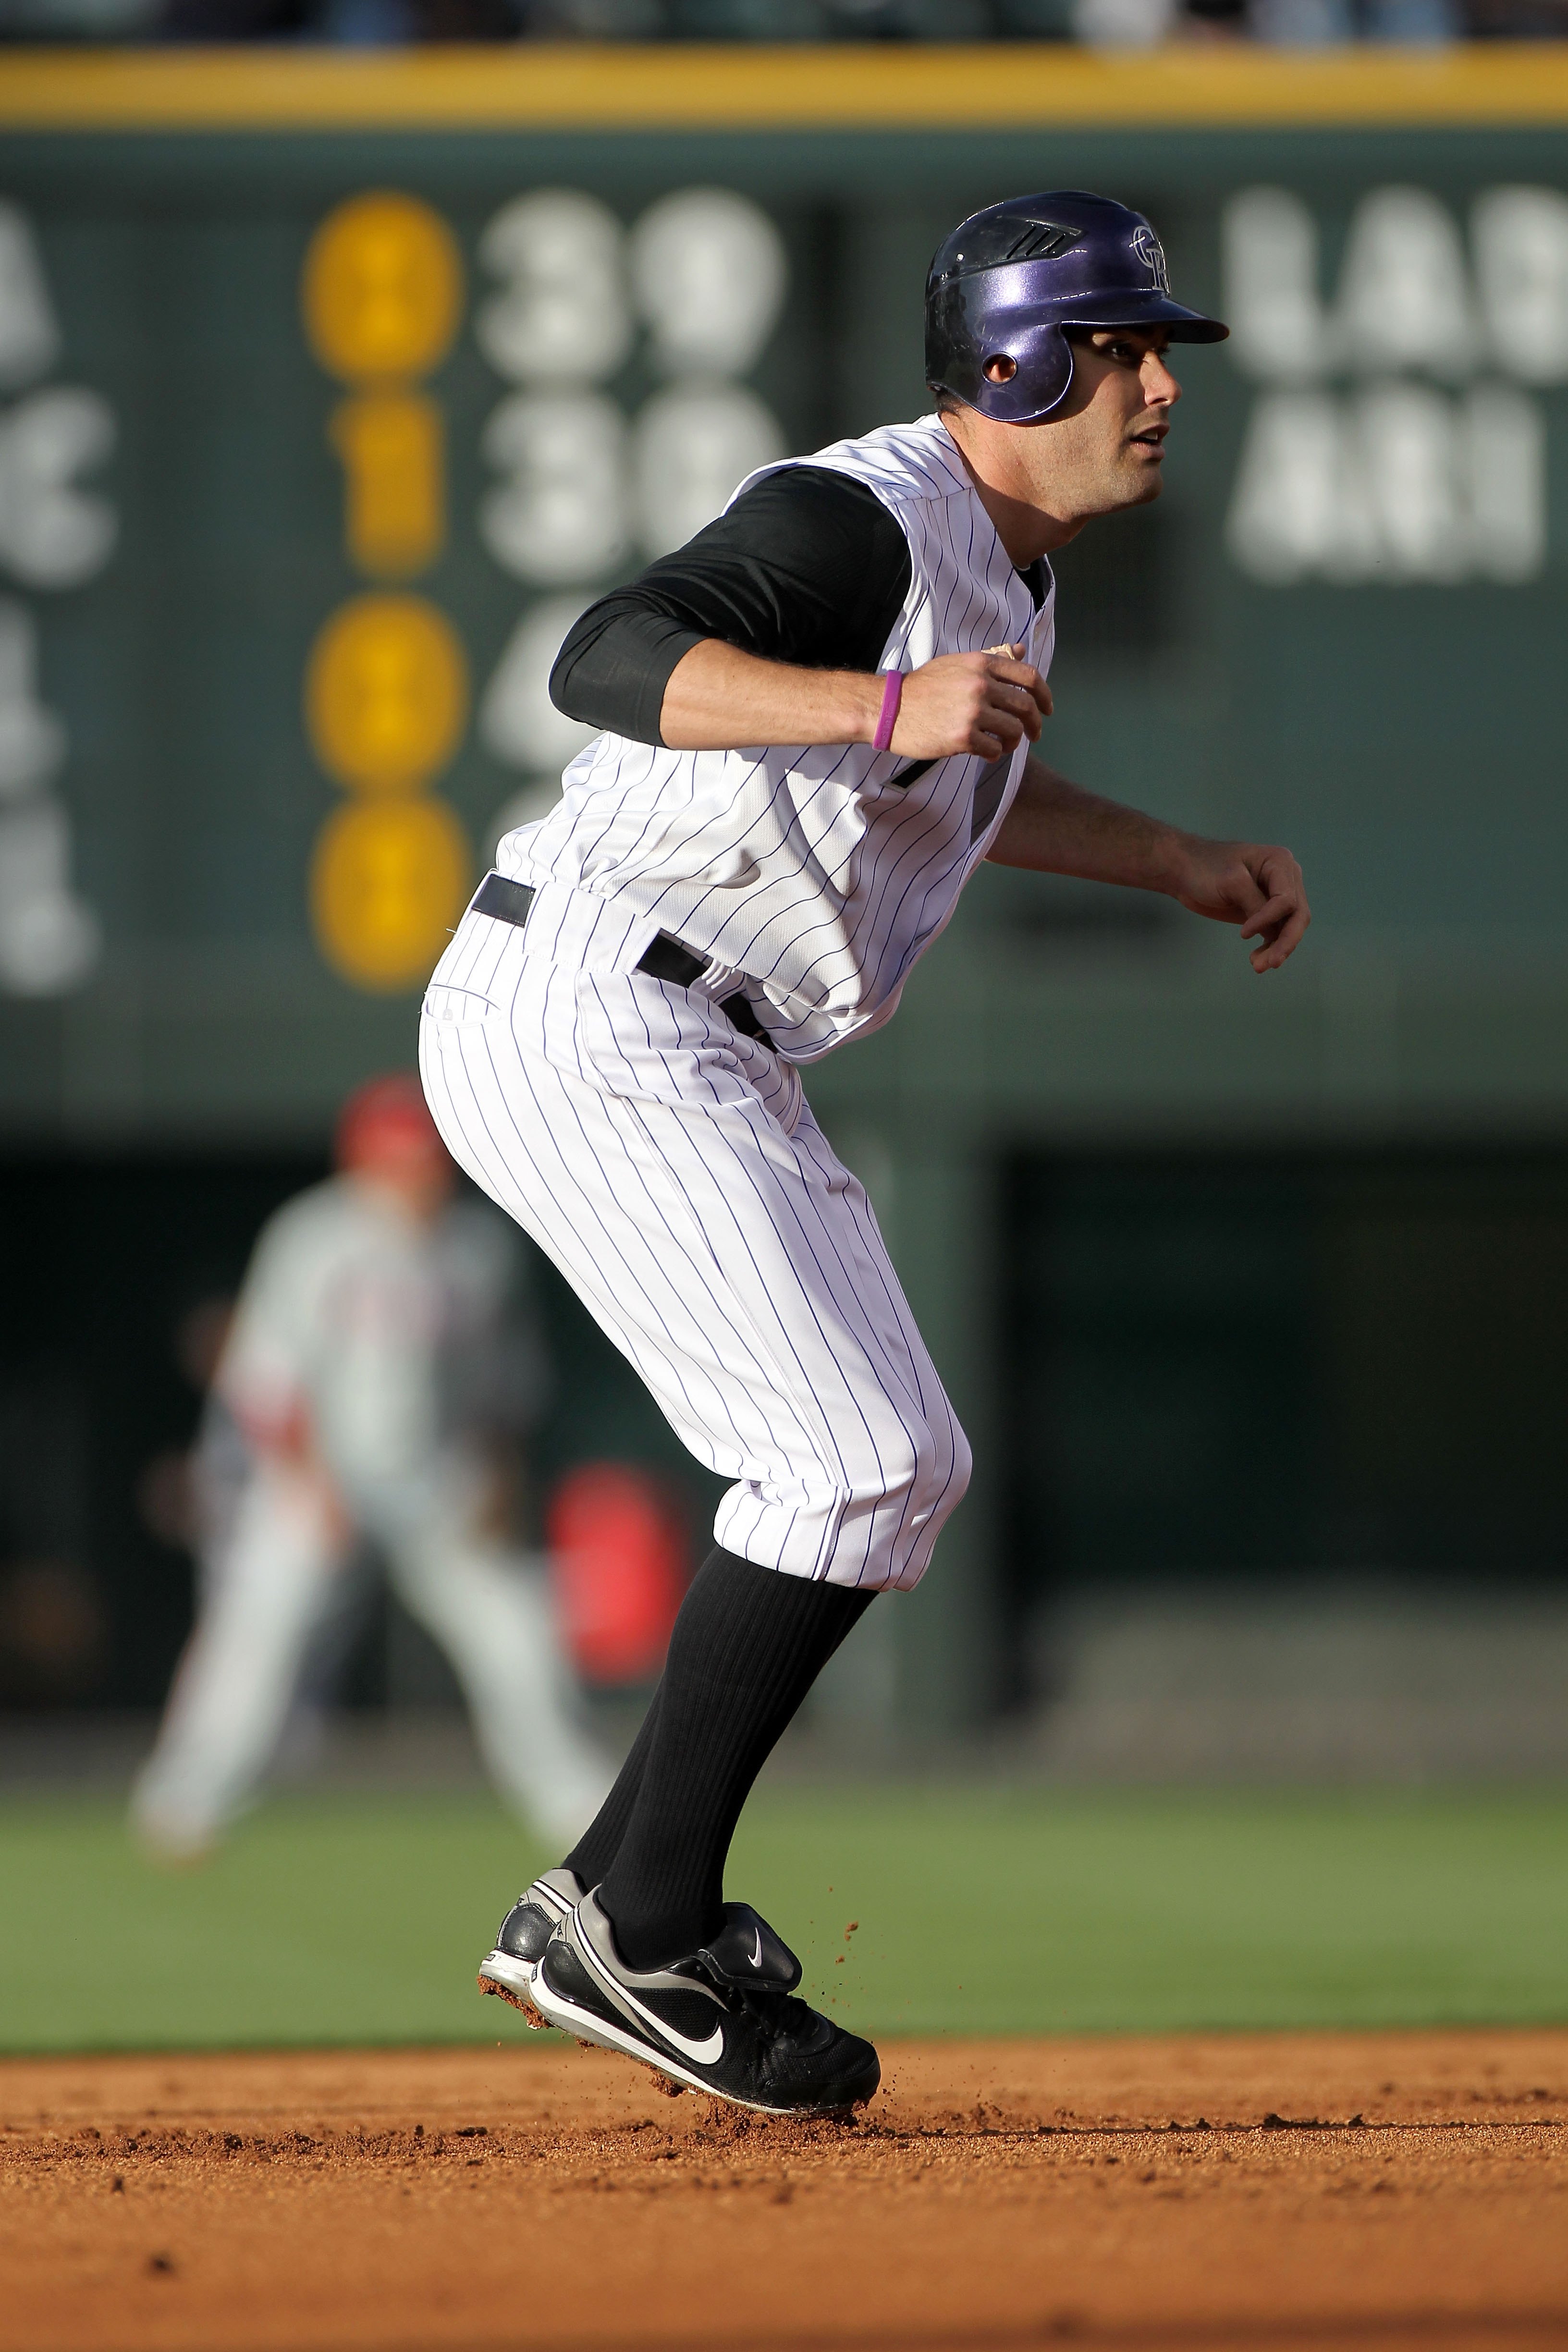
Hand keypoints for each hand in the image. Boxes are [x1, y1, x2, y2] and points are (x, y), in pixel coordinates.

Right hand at [888, 644, 1051, 762]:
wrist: (890, 708)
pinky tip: (985, 752)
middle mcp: (980, 685)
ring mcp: (972, 711)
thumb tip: (1019, 651)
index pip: (1028, 677)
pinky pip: (993, 749)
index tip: (1047, 709)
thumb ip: (990, 659)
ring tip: (1004, 745)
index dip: (1044, 695)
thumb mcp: (957, 663)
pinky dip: (994, 754)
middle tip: (1033, 735)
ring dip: (1013, 742)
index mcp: (981, 664)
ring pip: (1013, 731)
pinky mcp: (962, 737)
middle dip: (1034, 724)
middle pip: (1025, 707)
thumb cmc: (923, 688)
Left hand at [1167, 835, 1310, 972]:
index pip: (1287, 899)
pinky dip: (1269, 947)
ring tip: (1258, 967)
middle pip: (1297, 915)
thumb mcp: (1230, 882)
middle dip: (1285, 941)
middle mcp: (1285, 878)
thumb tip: (1274, 932)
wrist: (1185, 872)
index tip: (1243, 934)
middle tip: (1271, 964)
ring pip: (1289, 927)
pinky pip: (1276, 932)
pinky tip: (1257, 960)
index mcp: (1279, 862)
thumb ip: (1254, 903)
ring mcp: (1277, 895)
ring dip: (1277, 949)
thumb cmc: (1205, 869)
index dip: (1269, 919)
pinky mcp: (1265, 911)